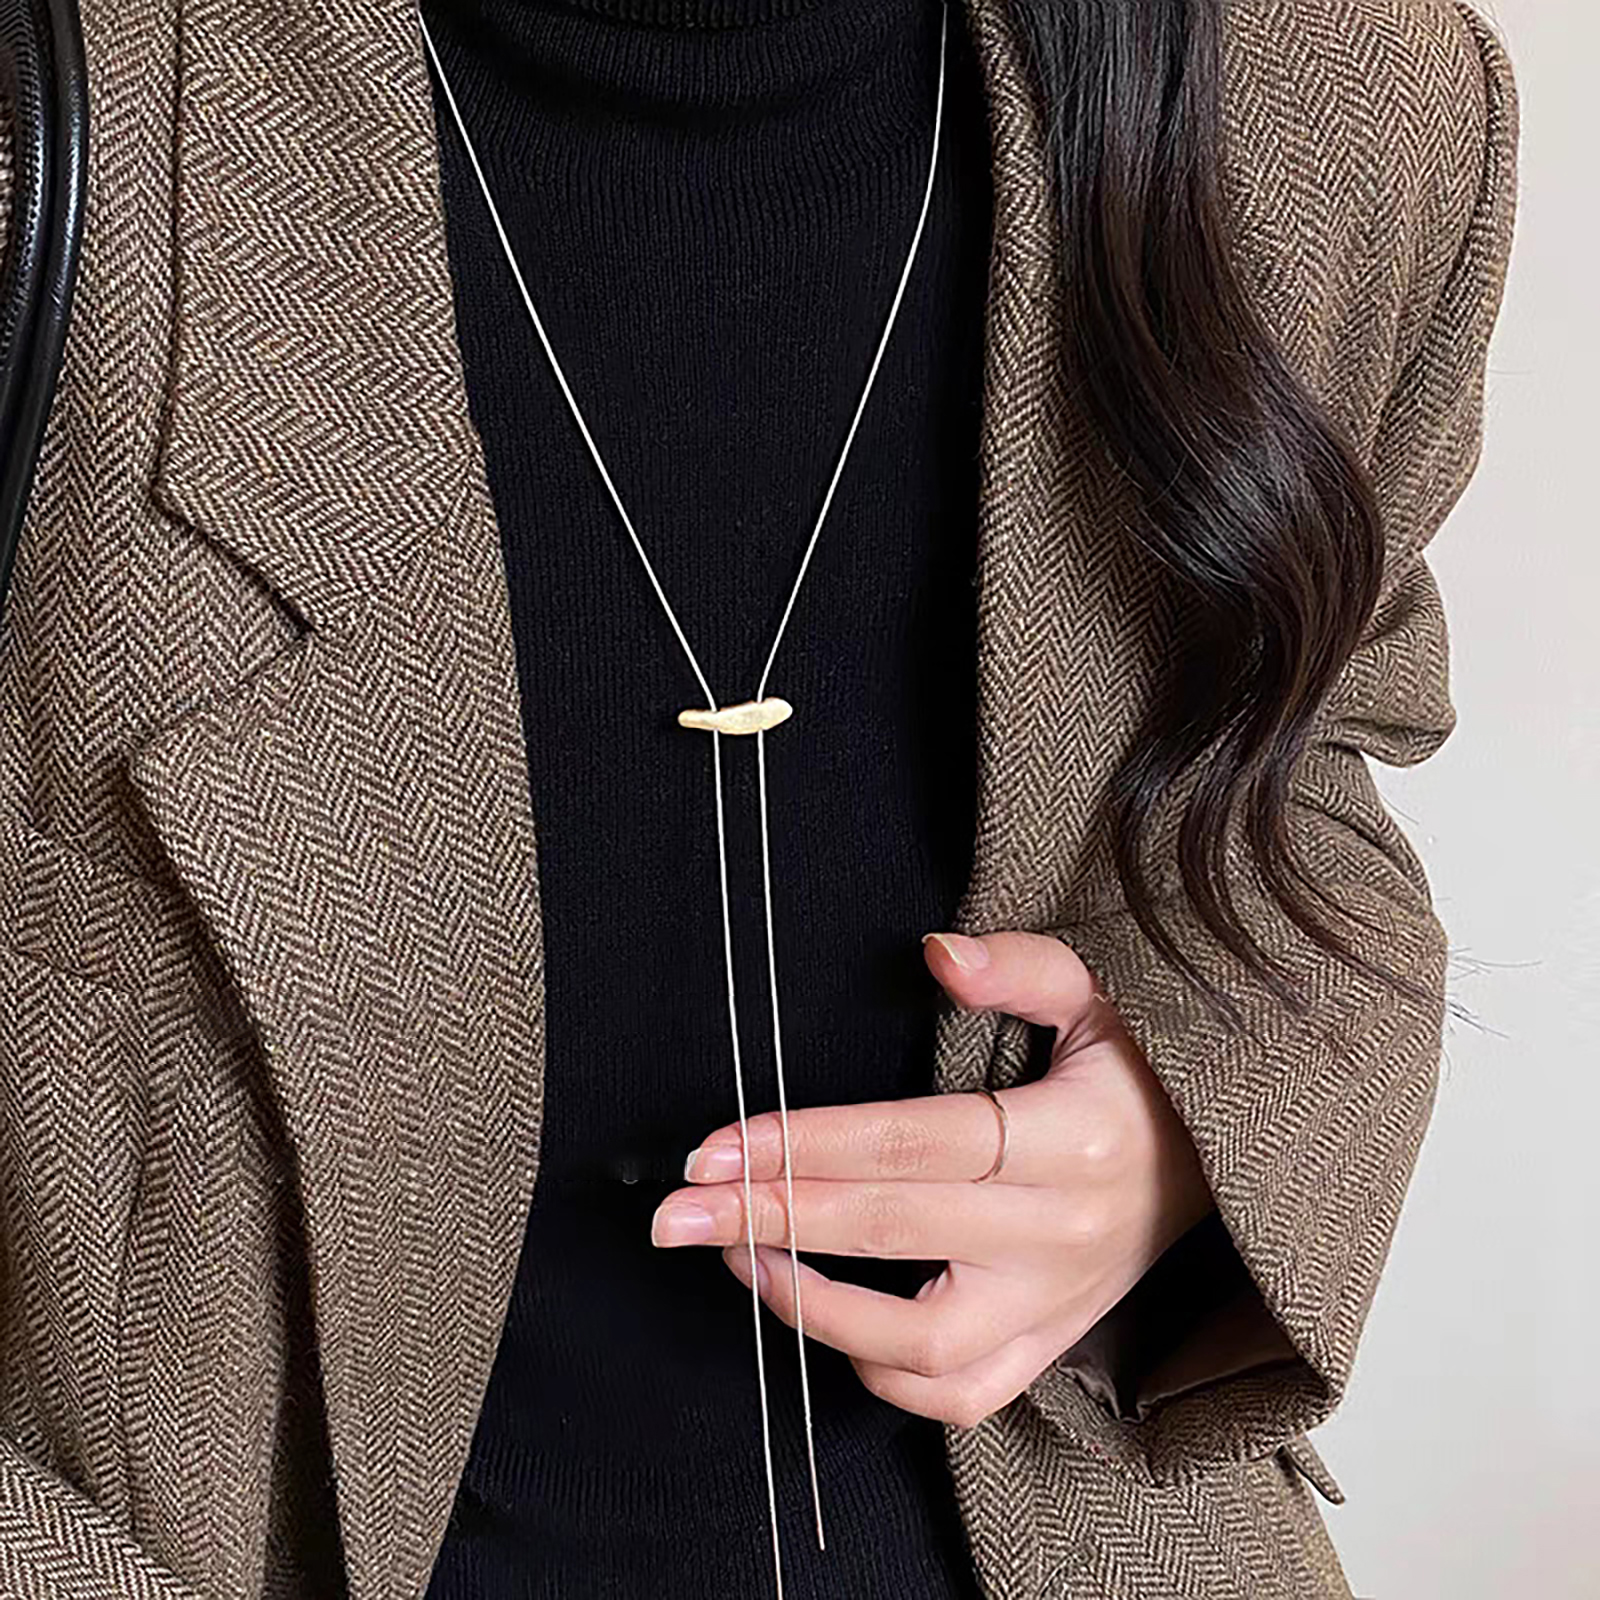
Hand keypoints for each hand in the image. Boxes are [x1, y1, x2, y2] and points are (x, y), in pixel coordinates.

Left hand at [648, 929, 1217, 1427]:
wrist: (1218, 1163)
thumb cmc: (1145, 1073)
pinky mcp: (1050, 1347)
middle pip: (890, 1233)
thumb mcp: (1102, 995)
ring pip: (920, 1346)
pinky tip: (823, 1317)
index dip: (804, 1143)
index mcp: (1076, 1139)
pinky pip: (957, 1394)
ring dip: (812, 1306)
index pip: (912, 1144)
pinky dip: (879, 1373)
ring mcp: (1058, 1306)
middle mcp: (1063, 1234)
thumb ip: (1021, 968)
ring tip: (738, 1256)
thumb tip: (935, 954)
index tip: (712, 1147)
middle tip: (673, 1213)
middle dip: (767, 1218)